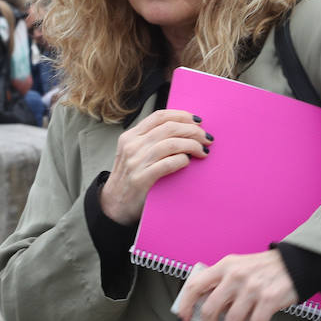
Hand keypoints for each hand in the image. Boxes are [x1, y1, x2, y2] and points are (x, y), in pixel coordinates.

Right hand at [99, 109, 210, 225]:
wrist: (113, 205)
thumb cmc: (129, 178)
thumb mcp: (133, 153)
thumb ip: (151, 141)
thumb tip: (183, 130)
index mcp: (130, 136)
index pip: (160, 116)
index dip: (182, 115)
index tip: (197, 121)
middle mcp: (132, 145)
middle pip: (169, 128)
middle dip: (193, 130)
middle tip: (206, 138)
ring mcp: (135, 162)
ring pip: (172, 143)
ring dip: (192, 145)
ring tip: (203, 151)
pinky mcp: (141, 178)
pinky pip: (169, 163)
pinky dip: (182, 160)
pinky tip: (188, 162)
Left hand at [174, 250, 298, 320]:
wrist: (295, 263)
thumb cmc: (264, 269)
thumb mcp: (238, 267)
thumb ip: (222, 284)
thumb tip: (208, 313)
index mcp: (224, 267)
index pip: (195, 286)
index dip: (185, 306)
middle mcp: (235, 276)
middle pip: (210, 310)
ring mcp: (252, 288)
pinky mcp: (269, 298)